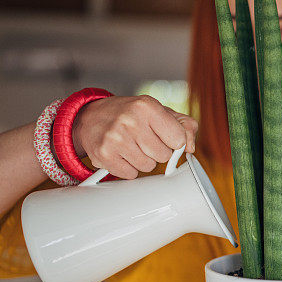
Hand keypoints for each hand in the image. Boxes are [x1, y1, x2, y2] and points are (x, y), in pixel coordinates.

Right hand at [72, 95, 197, 178]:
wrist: (91, 117)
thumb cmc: (132, 115)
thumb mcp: (160, 112)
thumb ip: (184, 126)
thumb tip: (190, 147)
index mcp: (147, 106)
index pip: (178, 139)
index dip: (174, 141)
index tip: (165, 137)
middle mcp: (130, 120)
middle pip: (163, 156)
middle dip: (158, 151)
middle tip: (145, 140)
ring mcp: (115, 138)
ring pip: (148, 167)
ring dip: (143, 160)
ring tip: (132, 146)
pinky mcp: (104, 155)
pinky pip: (130, 174)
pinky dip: (128, 168)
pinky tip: (121, 154)